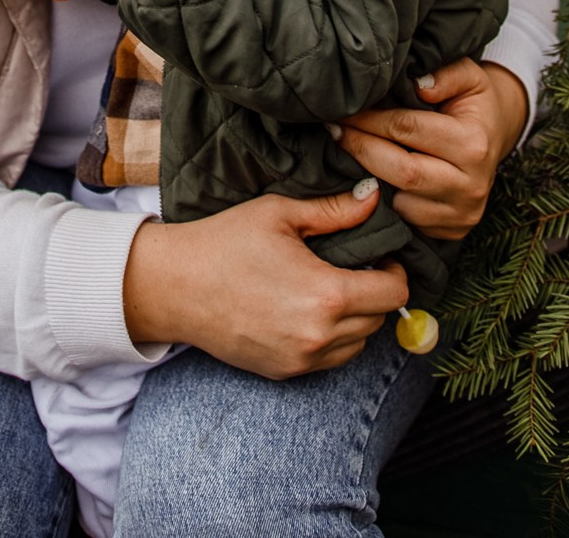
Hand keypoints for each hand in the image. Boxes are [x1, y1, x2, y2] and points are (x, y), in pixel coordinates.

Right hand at [123, 182, 407, 377]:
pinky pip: (329, 361)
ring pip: (358, 345)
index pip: (394, 293)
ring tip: (328, 289)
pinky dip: (330, 340)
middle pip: (379, 320)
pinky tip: (305, 311)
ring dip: (356, 320)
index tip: (379, 256)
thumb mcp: (279, 213)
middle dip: (374, 293)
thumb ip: (334, 210)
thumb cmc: (225, 241)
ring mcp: (301, 360)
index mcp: (326, 293)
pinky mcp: (284, 373)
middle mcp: (320, 335)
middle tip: (352, 267)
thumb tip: (374, 196)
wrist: (174, 285)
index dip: (394, 270)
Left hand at [329, 58, 528, 240]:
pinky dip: (381, 201)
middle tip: (334, 130)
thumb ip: (446, 74)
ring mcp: (461, 214)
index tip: (344, 110)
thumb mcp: (469, 76)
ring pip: (399, 202)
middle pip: (402, 171)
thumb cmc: (472, 102)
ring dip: (367, 177)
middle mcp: (471, 185)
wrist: (494, 138)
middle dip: (361, 148)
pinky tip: (366, 176)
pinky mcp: (450, 232)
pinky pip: (406, 221)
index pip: (408, 129)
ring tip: (346, 152)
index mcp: (473, 143)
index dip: (370, 119)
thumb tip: (418, 85)